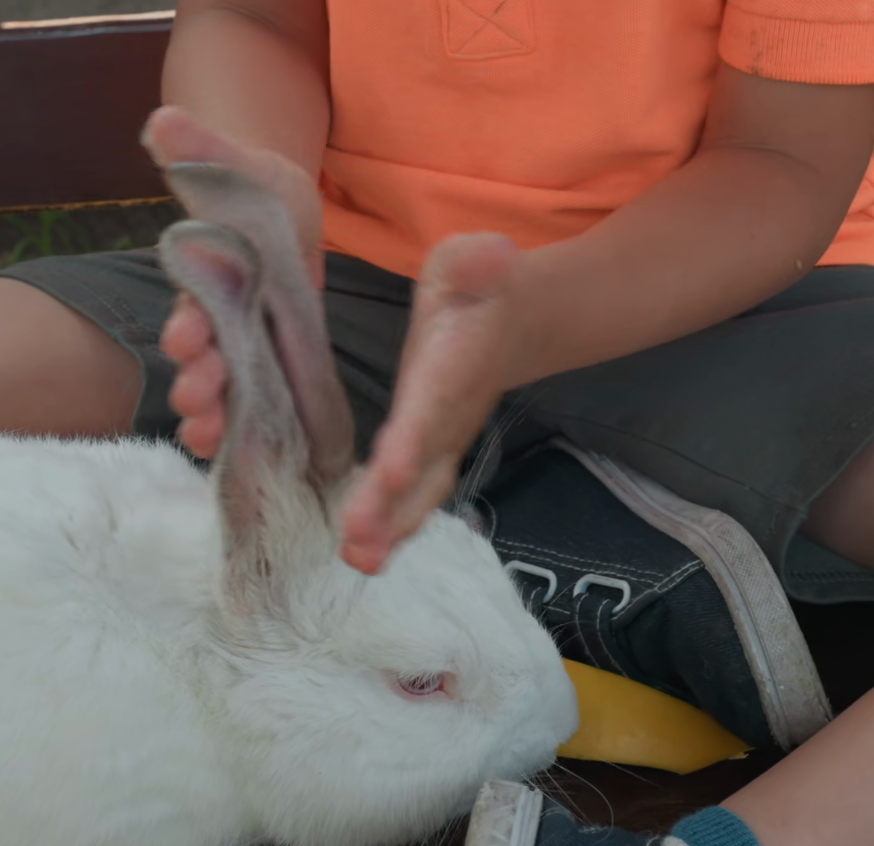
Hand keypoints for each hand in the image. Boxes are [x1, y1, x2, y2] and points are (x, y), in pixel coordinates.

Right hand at [142, 106, 322, 459]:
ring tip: (207, 435)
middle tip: (198, 393)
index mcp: (203, 281)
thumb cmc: (254, 189)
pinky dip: (243, 429)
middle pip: (199, 360)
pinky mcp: (272, 366)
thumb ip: (199, 149)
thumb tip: (164, 120)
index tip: (188, 334)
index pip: (189, 308)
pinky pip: (255, 406)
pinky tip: (241, 451)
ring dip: (209, 414)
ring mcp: (241, 349)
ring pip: (219, 392)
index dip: (186, 324)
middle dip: (195, 379)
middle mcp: (215, 323)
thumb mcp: (237, 164)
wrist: (284, 212)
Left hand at [339, 233, 518, 574]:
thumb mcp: (473, 260)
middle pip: (421, 468)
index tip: (388, 472)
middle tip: (360, 545)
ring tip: (358, 561)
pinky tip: (362, 555)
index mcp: (453, 367)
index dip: (412, 441)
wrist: (515, 322)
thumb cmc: (480, 286)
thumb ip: (479, 262)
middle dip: (391, 506)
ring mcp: (444, 440)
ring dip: (390, 529)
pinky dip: (392, 528)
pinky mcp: (431, 453)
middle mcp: (450, 415)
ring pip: (419, 492)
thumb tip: (498, 255)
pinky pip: (413, 496)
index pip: (431, 409)